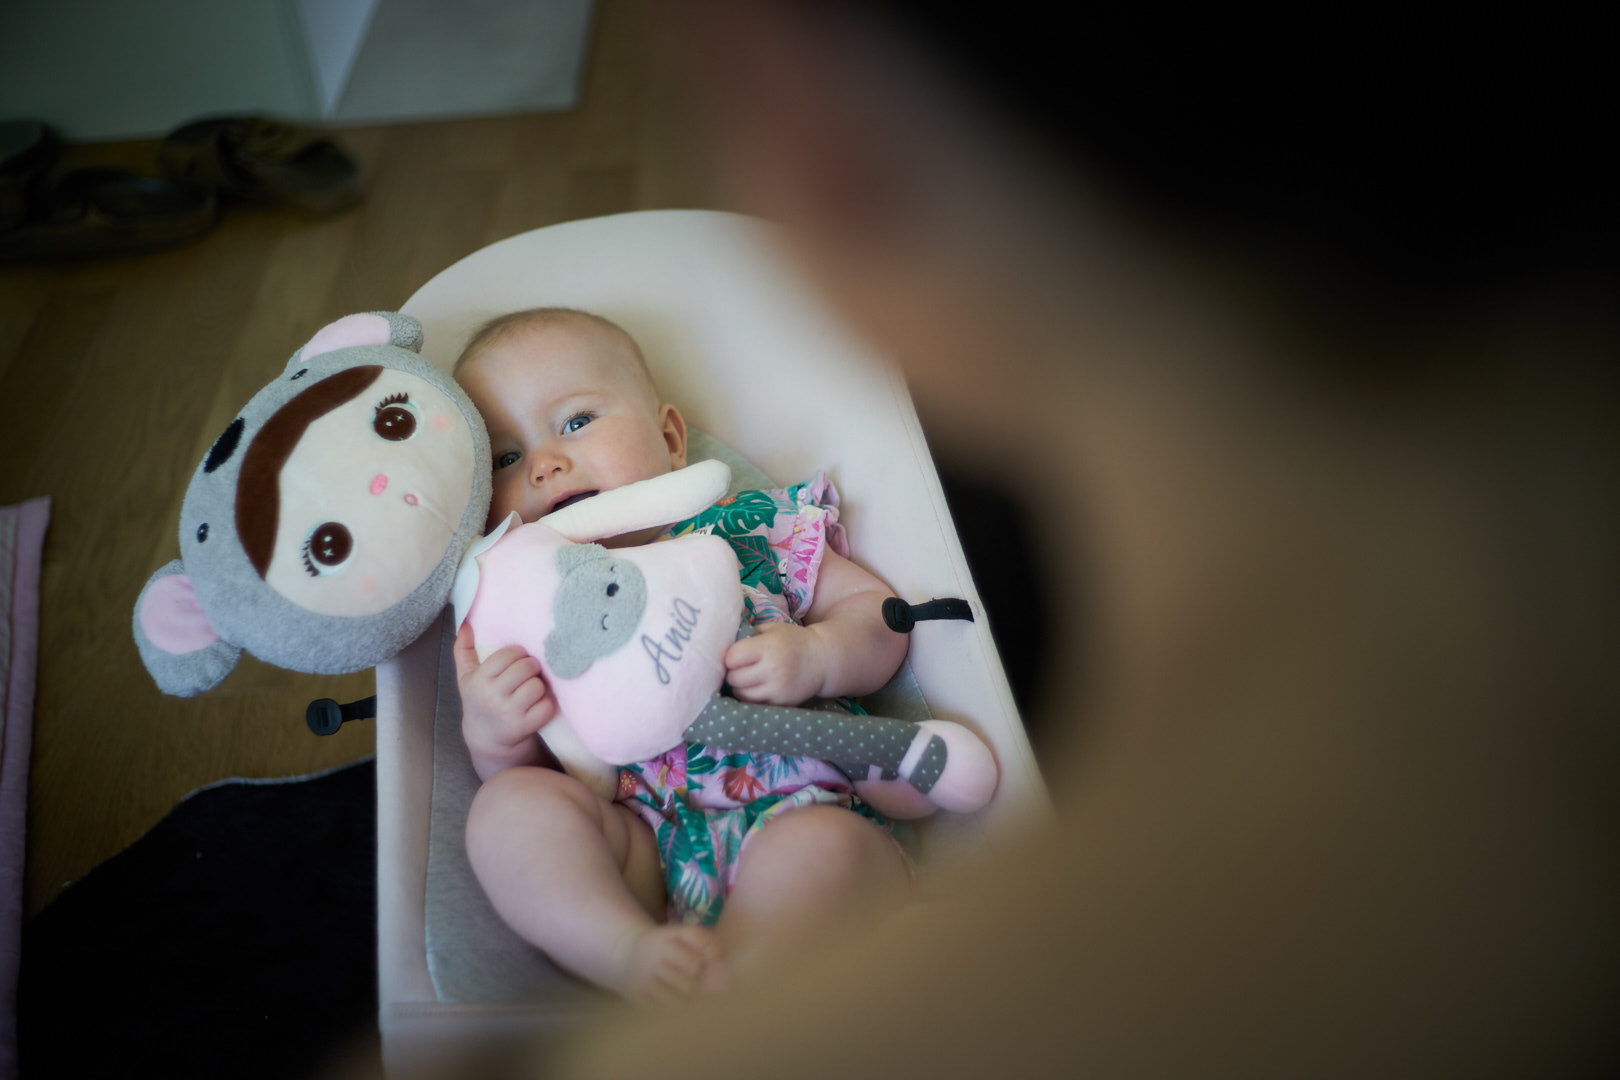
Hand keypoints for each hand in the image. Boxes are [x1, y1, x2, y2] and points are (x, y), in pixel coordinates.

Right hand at [454, 623, 556, 779]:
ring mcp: (509, 713)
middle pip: (526, 667)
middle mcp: (492, 697)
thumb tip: (464, 623)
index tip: (517, 659)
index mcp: (479, 680)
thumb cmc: (480, 700)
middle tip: (528, 672)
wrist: (487, 738)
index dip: (518, 653)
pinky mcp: (524, 727)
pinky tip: (537, 704)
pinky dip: (546, 704)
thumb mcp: (467, 677)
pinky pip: (546, 706)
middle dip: (531, 667)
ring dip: (539, 685)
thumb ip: (464, 649)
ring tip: (531, 688)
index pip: (507, 654)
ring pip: (538, 686)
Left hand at [723, 621, 828, 704]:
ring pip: (741, 694)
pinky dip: (751, 697)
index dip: (731, 656)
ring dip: (740, 687)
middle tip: (740, 668)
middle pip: (734, 678)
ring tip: (746, 679)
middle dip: (733, 673)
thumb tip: (720, 636)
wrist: (822, 660)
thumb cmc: (792, 640)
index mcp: (768, 647)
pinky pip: (754, 704)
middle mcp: (773, 669)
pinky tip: (756, 688)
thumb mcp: (772, 628)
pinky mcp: (781, 703)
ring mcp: (777, 689)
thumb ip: (748, 632)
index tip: (736, 655)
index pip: (732, 657)